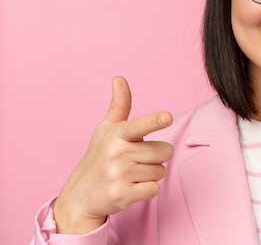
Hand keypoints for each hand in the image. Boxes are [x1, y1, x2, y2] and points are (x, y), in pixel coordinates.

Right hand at [53, 76, 173, 233]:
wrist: (80, 195)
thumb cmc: (99, 156)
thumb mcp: (106, 129)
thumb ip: (119, 105)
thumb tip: (119, 78)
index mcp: (116, 134)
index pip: (140, 125)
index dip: (155, 120)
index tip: (167, 116)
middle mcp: (117, 153)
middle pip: (165, 151)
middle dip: (156, 157)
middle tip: (136, 160)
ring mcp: (118, 175)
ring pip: (161, 171)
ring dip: (150, 174)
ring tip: (130, 174)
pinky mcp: (122, 195)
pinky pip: (154, 189)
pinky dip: (147, 190)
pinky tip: (130, 188)